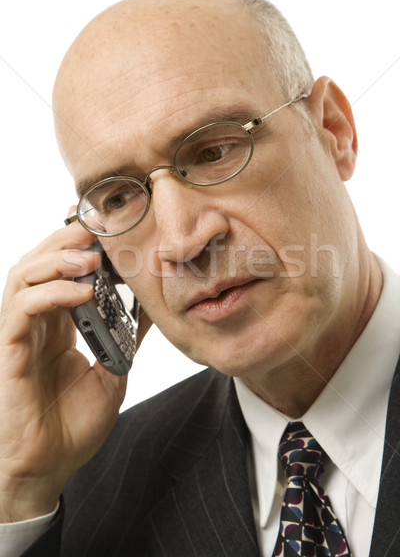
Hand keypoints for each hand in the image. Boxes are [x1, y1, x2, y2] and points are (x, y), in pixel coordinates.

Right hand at [0, 222, 146, 521]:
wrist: (49, 467)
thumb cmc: (73, 423)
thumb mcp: (114, 371)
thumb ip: (126, 337)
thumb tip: (153, 307)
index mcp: (59, 323)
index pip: (62, 269)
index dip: (79, 245)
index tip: (107, 227)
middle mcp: (37, 321)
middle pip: (39, 261)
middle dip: (67, 240)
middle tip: (98, 229)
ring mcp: (20, 333)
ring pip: (24, 276)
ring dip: (57, 260)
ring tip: (91, 259)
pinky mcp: (9, 350)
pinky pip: (22, 309)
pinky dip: (50, 293)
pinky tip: (80, 293)